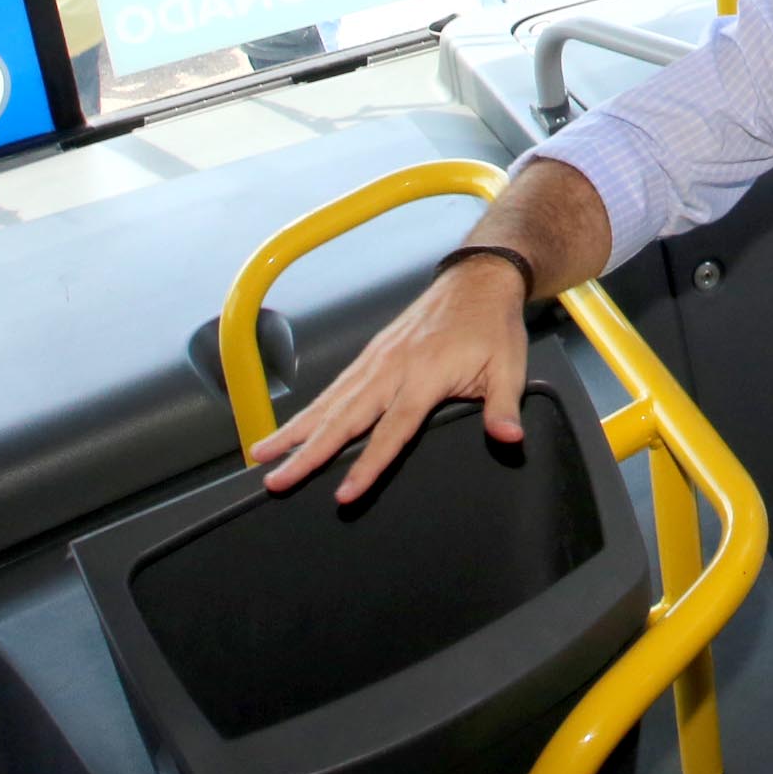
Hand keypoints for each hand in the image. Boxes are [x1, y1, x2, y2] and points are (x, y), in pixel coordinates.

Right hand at [249, 256, 533, 503]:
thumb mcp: (509, 367)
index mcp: (424, 376)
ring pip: (329, 402)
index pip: (390, 431)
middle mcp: (391, 368)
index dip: (366, 466)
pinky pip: (335, 387)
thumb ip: (503, 407)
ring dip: (295, 431)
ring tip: (263, 455)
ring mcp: (377, 359)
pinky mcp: (372, 354)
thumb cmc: (492, 325)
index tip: (342, 494)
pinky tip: (292, 428)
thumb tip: (510, 439)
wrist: (478, 279)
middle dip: (307, 453)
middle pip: (342, 419)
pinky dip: (310, 410)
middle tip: (276, 480)